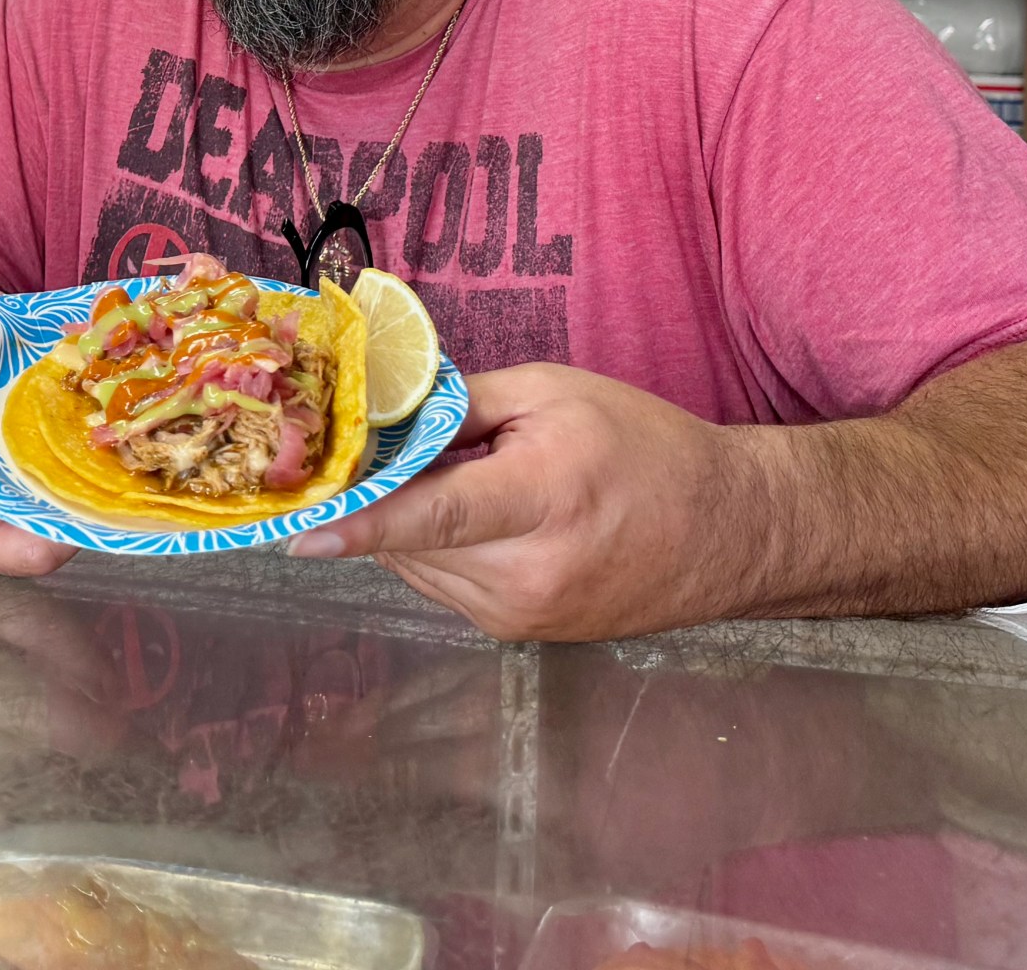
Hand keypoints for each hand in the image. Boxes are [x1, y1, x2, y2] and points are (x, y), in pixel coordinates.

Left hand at [286, 363, 737, 640]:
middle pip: (412, 542)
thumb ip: (460, 407)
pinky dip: (438, 549)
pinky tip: (475, 515)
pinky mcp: (521, 633)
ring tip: (454, 478)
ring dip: (410, 526)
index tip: (299, 534)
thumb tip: (379, 420)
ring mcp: (524, 615)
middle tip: (383, 450)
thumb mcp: (553, 393)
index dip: (362, 524)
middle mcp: (529, 573)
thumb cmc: (643, 446)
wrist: (727, 531)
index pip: (434, 518)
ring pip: (419, 567)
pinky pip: (445, 586)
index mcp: (544, 499)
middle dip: (383, 498)